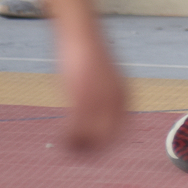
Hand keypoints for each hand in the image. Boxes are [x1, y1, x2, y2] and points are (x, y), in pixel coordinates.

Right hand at [59, 32, 127, 150]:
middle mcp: (117, 100)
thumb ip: (107, 97)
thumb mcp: (104, 80)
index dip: (106, 145)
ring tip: (67, 147)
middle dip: (92, 151)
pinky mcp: (81, 96)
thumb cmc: (90, 57)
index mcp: (126, 96)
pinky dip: (68, 139)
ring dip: (78, 147)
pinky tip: (60, 140)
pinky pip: (75, 128)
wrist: (82, 34)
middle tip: (77, 153)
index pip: (122, 132)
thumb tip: (100, 117)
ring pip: (90, 137)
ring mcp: (99, 99)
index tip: (92, 150)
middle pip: (108, 139)